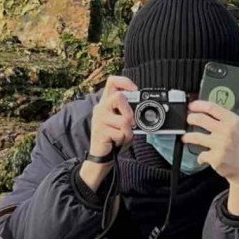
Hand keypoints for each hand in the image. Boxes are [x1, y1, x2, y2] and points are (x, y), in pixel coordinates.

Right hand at [80, 76, 136, 193]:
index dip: (125, 82)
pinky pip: (121, 133)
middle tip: (130, 122)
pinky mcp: (100, 131)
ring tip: (122, 136)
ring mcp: (99, 119)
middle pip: (119, 97)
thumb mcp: (121, 122)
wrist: (101, 156)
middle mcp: (101, 108)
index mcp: (106, 103)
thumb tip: (140, 107)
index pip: (112, 82)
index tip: (135, 89)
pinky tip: (117, 141)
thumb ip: (127, 112)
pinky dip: (124, 140)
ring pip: (124, 119)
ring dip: (128, 131)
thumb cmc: (113, 138)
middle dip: (129, 111)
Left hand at [182, 86, 238, 203]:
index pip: (211, 107)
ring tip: (186, 137)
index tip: (192, 105)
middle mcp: (226, 131)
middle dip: (190, 118)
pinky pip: (201, 155)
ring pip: (196, 137)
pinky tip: (201, 157)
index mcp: (233, 121)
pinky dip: (199, 157)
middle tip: (189, 119)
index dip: (198, 104)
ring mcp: (220, 145)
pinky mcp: (215, 157)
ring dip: (187, 137)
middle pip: (200, 119)